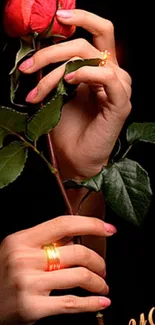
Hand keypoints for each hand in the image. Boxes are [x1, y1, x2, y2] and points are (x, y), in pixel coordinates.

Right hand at [0, 216, 115, 323]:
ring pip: (79, 276)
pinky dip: (92, 303)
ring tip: (102, 285)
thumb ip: (44, 241)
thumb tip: (76, 235)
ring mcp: (28, 283)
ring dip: (98, 282)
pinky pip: (71, 303)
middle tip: (102, 268)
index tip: (109, 229)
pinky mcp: (31, 307)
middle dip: (98, 261)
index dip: (91, 224)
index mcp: (21, 240)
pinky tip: (101, 302)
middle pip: (76, 252)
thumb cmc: (4, 275)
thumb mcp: (17, 250)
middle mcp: (23, 259)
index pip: (63, 224)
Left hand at [19, 9, 131, 178]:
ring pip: (89, 58)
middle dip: (51, 52)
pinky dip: (86, 74)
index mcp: (99, 67)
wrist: (75, 157)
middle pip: (87, 41)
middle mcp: (112, 72)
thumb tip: (40, 51)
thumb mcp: (58, 91)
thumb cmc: (67, 127)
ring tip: (39, 92)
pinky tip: (69, 81)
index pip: (95, 31)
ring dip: (58, 72)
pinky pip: (107, 77)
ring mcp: (119, 87)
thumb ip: (58, 69)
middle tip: (28, 66)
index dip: (80, 18)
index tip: (55, 19)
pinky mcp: (121, 103)